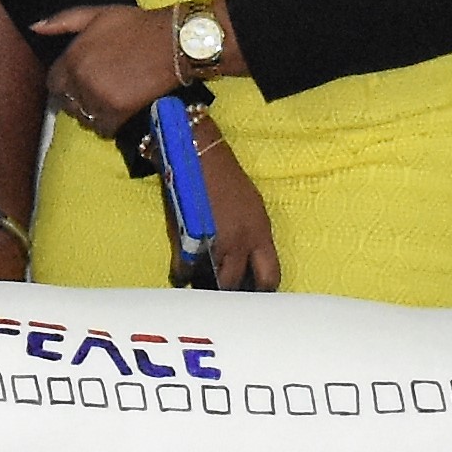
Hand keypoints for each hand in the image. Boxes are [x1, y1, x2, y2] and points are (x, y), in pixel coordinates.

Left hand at [27, 6, 196, 136]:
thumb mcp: (97, 14)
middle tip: (96, 90)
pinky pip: (102, 128)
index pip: (52, 84)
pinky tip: (119, 111)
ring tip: (108, 100)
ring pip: (83, 117)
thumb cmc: (136, 25)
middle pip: (67, 103)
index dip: (63, 83)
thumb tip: (34, 27)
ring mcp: (98, 99)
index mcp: (72, 58)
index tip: (77, 81)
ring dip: (92, 112)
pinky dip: (108, 123)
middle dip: (77, 98)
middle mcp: (80, 81)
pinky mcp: (117, 113)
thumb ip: (63, 21)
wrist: (173, 41)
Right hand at [189, 133, 282, 294]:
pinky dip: (182, 275)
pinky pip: (184, 272)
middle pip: (235, 284)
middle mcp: (239, 244)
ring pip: (210, 281)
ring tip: (202, 284)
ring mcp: (212, 244)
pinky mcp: (186, 241)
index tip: (253, 294)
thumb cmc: (228, 179)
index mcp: (260, 235)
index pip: (269, 277)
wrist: (200, 156)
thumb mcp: (253, 208)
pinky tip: (182, 274)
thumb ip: (253, 236)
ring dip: (205, 283)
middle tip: (223, 292)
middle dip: (229, 291)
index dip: (262, 290)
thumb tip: (249, 260)